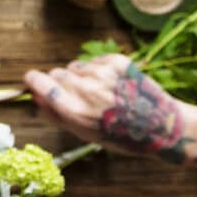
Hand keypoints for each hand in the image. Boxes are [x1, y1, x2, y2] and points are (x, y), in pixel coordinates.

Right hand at [25, 53, 163, 150]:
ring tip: (101, 93)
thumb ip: (56, 115)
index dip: (34, 80)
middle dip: (60, 82)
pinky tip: (113, 85)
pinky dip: (99, 70)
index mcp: (75, 111)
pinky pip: (94, 61)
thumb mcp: (85, 134)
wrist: (162, 125)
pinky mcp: (117, 62)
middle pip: (56, 73)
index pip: (41, 83)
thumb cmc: (121, 135)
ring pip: (76, 67)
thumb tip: (34, 96)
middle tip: (78, 96)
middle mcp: (87, 90)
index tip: (33, 80)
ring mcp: (102, 73)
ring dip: (81, 77)